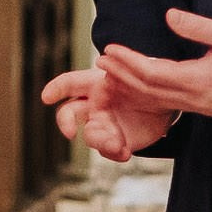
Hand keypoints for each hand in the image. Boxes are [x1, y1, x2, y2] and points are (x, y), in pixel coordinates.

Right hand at [40, 66, 176, 163]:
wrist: (165, 103)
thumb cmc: (144, 83)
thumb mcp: (136, 70)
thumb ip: (123, 65)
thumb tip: (105, 58)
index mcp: (95, 85)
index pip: (69, 84)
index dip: (56, 89)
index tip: (46, 97)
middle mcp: (94, 106)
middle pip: (68, 113)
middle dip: (65, 122)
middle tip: (70, 132)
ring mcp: (103, 125)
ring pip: (89, 135)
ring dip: (100, 140)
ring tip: (116, 143)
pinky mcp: (116, 142)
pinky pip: (107, 151)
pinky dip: (115, 153)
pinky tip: (125, 151)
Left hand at [94, 9, 211, 118]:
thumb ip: (196, 26)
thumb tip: (168, 15)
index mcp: (199, 81)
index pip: (152, 73)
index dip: (128, 61)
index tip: (110, 48)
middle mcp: (197, 100)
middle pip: (149, 91)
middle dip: (122, 75)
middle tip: (101, 60)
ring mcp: (202, 107)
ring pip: (157, 100)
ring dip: (132, 87)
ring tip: (112, 73)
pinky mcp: (207, 108)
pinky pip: (170, 104)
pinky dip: (150, 94)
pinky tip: (140, 86)